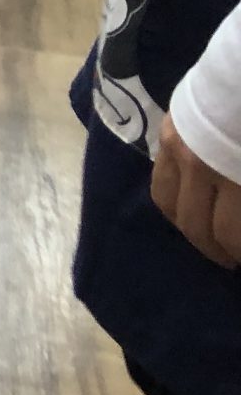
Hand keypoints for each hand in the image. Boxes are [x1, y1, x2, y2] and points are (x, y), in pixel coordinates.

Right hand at [153, 112, 240, 268]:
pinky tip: (191, 205)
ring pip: (172, 206)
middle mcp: (203, 166)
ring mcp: (180, 148)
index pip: (232, 233)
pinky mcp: (167, 132)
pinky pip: (161, 180)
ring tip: (208, 239)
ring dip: (190, 230)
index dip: (239, 252)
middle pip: (201, 227)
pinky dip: (174, 201)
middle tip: (233, 261)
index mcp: (238, 174)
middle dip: (219, 252)